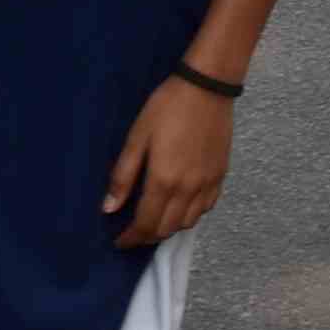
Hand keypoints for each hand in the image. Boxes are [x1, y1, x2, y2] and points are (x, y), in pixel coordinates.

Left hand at [104, 75, 232, 249]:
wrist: (207, 88)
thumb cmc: (166, 107)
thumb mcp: (137, 137)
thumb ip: (123, 176)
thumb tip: (109, 209)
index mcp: (163, 181)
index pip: (146, 224)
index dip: (131, 238)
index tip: (120, 241)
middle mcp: (187, 190)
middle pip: (167, 229)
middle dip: (147, 236)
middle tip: (134, 232)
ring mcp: (207, 185)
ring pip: (187, 224)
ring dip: (169, 228)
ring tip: (155, 220)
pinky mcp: (220, 177)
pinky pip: (205, 209)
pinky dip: (190, 216)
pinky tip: (180, 206)